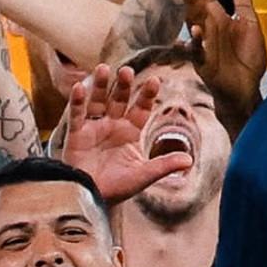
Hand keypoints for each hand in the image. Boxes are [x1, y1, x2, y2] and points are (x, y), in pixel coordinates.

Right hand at [62, 64, 192, 204]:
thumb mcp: (144, 175)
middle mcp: (113, 126)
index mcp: (131, 132)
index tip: (155, 80)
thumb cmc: (118, 188)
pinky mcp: (77, 134)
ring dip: (101, 85)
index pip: (141, 109)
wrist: (91, 199)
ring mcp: (95, 128)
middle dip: (124, 85)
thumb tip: (189, 160)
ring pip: (98, 101)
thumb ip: (164, 165)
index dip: (147, 95)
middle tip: (127, 70)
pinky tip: (81, 87)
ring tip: (104, 68)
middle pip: (120, 100)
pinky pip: (78, 114)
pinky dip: (78, 101)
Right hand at [186, 0, 265, 120]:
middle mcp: (205, 24)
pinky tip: (197, 30)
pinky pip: (198, 50)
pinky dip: (197, 40)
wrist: (245, 90)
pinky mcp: (204, 62)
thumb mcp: (247, 20)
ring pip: (193, 19)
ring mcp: (202, 43)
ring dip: (191, 2)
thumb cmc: (243, 56)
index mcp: (214, 13)